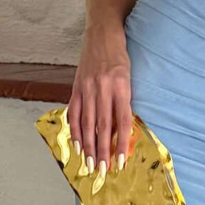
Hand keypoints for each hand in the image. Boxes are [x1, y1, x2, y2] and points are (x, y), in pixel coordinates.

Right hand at [68, 22, 133, 176]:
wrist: (101, 33)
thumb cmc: (120, 57)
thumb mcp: (129, 77)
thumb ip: (125, 102)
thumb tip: (124, 131)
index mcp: (121, 86)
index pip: (121, 121)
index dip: (120, 143)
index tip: (121, 161)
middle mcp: (102, 87)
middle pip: (102, 125)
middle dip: (102, 150)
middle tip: (104, 170)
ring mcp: (87, 87)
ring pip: (86, 123)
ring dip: (88, 146)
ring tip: (90, 164)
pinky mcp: (76, 87)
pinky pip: (74, 113)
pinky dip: (75, 131)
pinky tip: (77, 145)